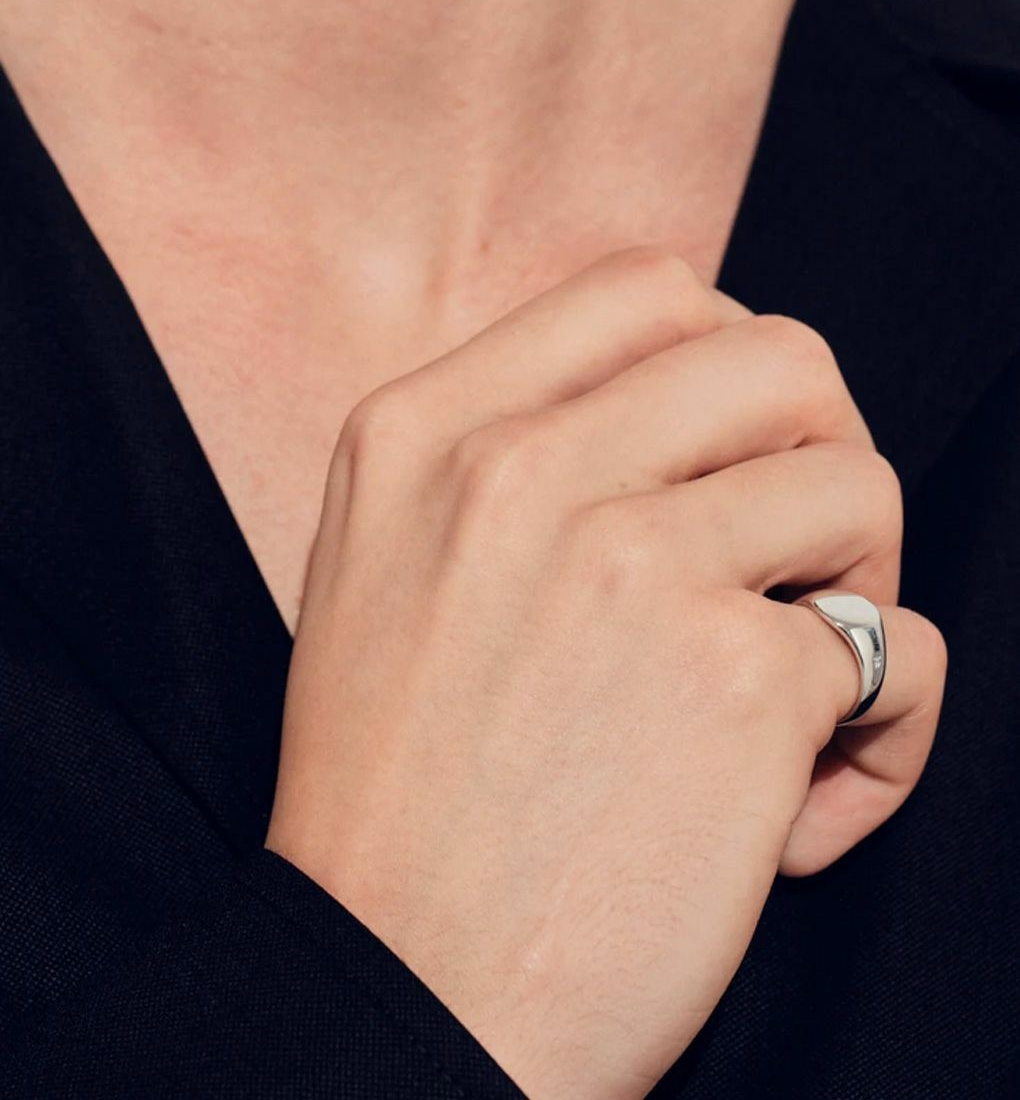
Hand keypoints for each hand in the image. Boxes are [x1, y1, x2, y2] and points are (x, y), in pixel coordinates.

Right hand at [264, 245, 946, 1099]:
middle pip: (777, 353)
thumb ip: (495, 459)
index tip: (727, 459)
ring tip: (800, 688)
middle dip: (821, 449)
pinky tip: (799, 810)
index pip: (644, 288)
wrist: (394, 996)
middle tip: (794, 559)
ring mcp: (627, 562)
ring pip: (858, 484)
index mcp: (420, 430)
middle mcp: (518, 467)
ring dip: (864, 588)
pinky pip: (906, 650)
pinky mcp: (736, 682)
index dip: (725, 362)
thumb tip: (668, 405)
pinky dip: (885, 731)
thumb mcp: (378, 567)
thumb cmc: (394, 799)